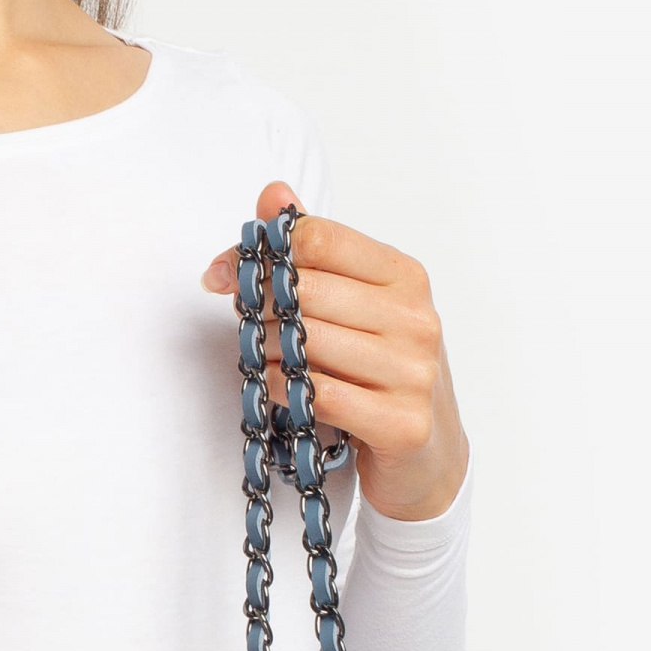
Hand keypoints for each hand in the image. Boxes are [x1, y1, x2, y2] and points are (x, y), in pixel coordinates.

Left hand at [201, 183, 469, 521]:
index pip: (318, 239)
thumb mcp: (357, 305)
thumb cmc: (380, 373)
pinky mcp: (401, 423)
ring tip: (263, 358)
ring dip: (265, 351)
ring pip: (305, 343)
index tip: (223, 274)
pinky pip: (317, 395)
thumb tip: (273, 194)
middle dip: (258, 306)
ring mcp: (413, 372)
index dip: (260, 253)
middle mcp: (416, 319)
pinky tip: (277, 388)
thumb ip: (315, 250)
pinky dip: (281, 390)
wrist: (428, 456)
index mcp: (405, 276)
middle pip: (305, 291)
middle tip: (242, 323)